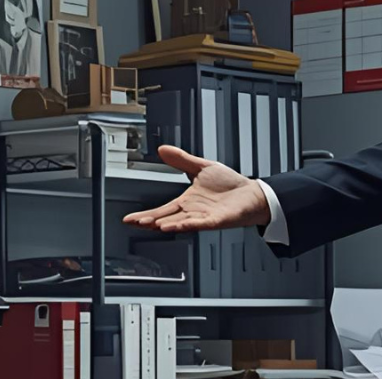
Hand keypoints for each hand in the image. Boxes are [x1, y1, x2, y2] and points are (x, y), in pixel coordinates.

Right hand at [123, 145, 270, 233]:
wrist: (252, 194)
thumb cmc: (230, 185)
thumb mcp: (201, 167)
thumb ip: (181, 160)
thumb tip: (163, 150)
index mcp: (187, 202)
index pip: (161, 210)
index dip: (145, 214)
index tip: (129, 218)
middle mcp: (192, 212)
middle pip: (166, 218)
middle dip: (149, 221)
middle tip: (134, 222)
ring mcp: (204, 217)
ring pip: (180, 222)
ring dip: (166, 224)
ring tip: (151, 224)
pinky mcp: (216, 220)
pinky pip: (199, 224)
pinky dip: (186, 225)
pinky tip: (175, 226)